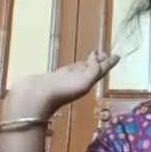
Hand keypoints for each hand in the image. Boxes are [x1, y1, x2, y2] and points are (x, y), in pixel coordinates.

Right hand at [3, 50, 120, 118]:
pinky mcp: (55, 77)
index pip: (101, 71)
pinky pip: (70, 69)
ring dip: (89, 62)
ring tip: (95, 55)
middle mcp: (78, 81)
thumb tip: (97, 58)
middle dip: (100, 62)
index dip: (109, 64)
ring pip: (82, 68)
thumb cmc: (57, 93)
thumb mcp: (81, 84)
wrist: (32, 99)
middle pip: (93, 69)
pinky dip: (76, 64)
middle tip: (105, 52)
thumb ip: (92, 71)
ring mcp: (66, 79)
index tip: (117, 55)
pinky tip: (77, 63)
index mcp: (87, 83)